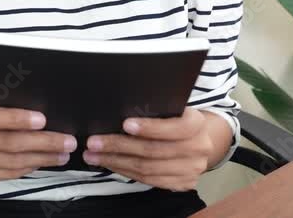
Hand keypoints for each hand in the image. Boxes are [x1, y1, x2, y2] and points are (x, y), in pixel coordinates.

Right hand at [0, 97, 77, 182]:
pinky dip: (29, 167)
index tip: (43, 120)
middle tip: (68, 142)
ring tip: (63, 154)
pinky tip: (44, 162)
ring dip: (42, 159)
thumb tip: (38, 106)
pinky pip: (8, 173)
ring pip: (13, 162)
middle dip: (43, 143)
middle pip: (9, 144)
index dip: (17, 119)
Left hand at [83, 106, 213, 191]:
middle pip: (153, 151)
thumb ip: (155, 109)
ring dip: (116, 162)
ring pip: (147, 169)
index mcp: (197, 124)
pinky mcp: (183, 184)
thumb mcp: (173, 108)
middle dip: (119, 146)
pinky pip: (149, 180)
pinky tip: (109, 164)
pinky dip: (125, 172)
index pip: (173, 127)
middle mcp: (198, 148)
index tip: (125, 124)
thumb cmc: (177, 118)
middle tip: (94, 142)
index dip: (149, 127)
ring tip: (93, 155)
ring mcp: (192, 169)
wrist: (199, 139)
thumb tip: (119, 109)